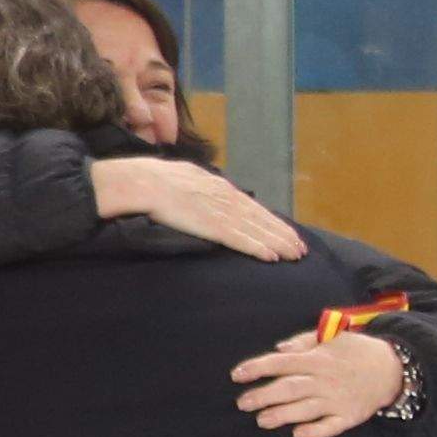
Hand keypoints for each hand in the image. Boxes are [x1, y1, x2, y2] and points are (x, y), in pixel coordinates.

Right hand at [90, 150, 305, 256]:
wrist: (137, 182)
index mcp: (216, 185)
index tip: (285, 232)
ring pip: (255, 229)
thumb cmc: (149, 181)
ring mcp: (218, 210)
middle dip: (281, 233)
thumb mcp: (181, 179)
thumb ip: (198, 190)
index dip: (269, 220)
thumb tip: (205, 200)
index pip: (250, 206)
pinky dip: (256, 247)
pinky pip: (239, 238)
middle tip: (299, 249)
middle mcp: (223, 196)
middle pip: (259, 217)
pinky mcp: (210, 224)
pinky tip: (271, 257)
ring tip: (293, 255)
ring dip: (276, 242)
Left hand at [236, 319, 410, 436]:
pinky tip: (297, 435)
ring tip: (262, 420)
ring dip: (282, 415)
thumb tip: (278, 349)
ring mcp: (337, 399)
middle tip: (242, 403)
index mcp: (318, 358)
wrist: (394, 368)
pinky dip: (314, 432)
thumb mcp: (333, 337)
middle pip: (289, 388)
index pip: (282, 363)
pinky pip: (330, 427)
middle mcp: (325, 380)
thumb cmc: (357, 351)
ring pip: (305, 409)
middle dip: (263, 396)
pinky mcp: (349, 416)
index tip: (236, 374)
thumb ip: (303, 342)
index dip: (258, 368)